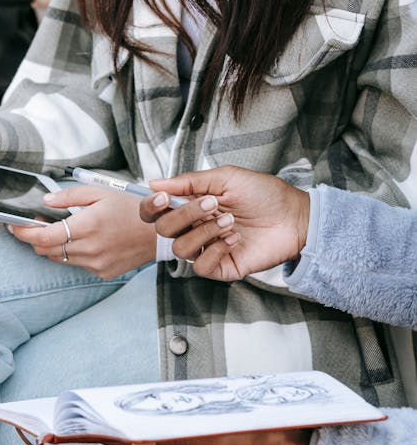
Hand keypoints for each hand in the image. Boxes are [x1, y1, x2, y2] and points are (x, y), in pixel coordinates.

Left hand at [9, 186, 156, 278]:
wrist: (159, 232)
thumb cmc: (131, 208)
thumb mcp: (100, 193)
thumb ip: (69, 197)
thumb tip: (46, 202)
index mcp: (88, 226)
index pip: (44, 237)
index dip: (24, 233)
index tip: (14, 226)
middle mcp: (90, 249)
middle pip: (47, 250)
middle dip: (35, 239)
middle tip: (37, 224)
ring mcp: (96, 264)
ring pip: (60, 258)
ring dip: (53, 246)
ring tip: (61, 231)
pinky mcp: (102, 272)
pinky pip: (77, 264)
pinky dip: (72, 253)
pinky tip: (83, 241)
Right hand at [140, 166, 309, 281]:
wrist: (294, 216)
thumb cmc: (263, 193)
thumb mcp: (226, 177)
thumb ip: (189, 181)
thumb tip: (154, 183)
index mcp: (191, 205)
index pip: (155, 211)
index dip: (151, 206)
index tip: (164, 198)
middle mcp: (194, 227)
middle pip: (163, 230)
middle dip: (184, 215)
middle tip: (212, 204)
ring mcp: (206, 248)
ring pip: (180, 248)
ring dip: (204, 232)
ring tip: (231, 222)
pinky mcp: (220, 267)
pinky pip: (200, 266)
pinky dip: (215, 250)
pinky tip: (234, 240)